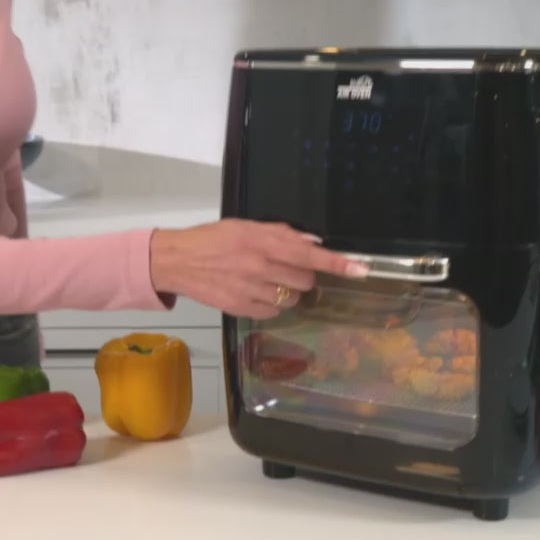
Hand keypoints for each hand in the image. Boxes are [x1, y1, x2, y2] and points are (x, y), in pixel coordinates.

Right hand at [149, 219, 368, 319]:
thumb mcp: (245, 227)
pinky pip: (273, 312)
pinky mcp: (241, 308)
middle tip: (284, 268)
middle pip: (305, 281)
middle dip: (303, 276)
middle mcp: (259, 267)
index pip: (309, 256)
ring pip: (290, 299)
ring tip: (265, 280)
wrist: (177, 261)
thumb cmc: (212, 239)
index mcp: (261, 242)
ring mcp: (250, 290)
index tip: (361, 269)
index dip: (338, 263)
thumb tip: (313, 243)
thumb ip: (280, 233)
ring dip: (286, 291)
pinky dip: (271, 305)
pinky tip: (255, 293)